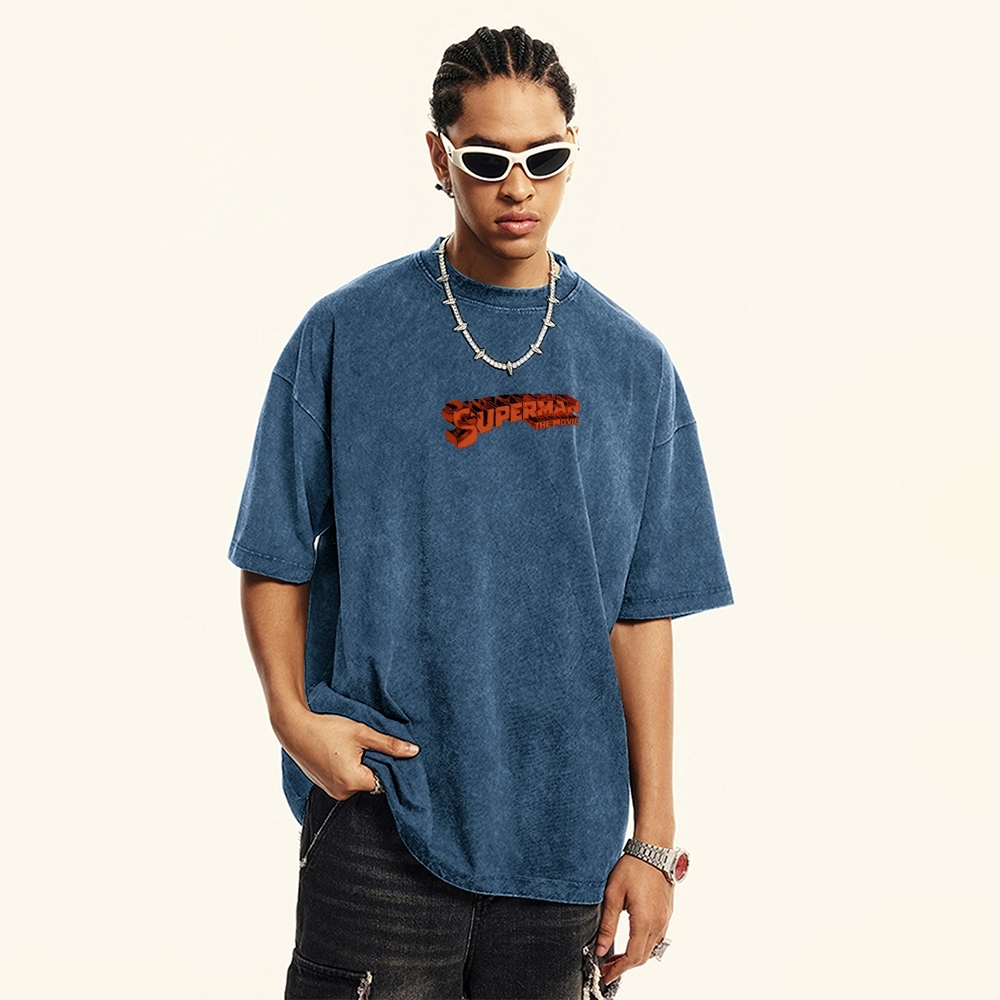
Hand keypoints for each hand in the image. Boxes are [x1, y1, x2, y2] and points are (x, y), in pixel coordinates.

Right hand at [274, 708, 418, 799]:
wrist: (294, 729)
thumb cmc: (327, 729)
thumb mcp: (362, 733)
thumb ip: (389, 744)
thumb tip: (413, 751)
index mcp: (352, 782)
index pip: (383, 781)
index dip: (388, 766)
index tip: (386, 751)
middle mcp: (342, 793)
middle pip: (370, 783)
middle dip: (373, 766)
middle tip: (367, 746)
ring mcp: (331, 792)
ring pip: (358, 782)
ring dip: (360, 768)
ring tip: (352, 748)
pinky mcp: (325, 787)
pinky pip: (345, 782)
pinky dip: (349, 770)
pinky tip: (342, 754)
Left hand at [595, 854, 673, 986]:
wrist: (653, 849)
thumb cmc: (632, 867)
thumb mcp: (612, 894)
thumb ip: (607, 925)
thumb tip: (600, 950)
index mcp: (644, 921)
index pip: (632, 957)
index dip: (618, 969)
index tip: (605, 975)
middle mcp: (659, 923)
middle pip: (643, 957)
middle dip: (624, 966)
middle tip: (607, 967)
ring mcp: (665, 918)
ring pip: (652, 949)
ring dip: (635, 956)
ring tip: (616, 956)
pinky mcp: (667, 912)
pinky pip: (658, 938)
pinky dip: (644, 945)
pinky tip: (632, 940)